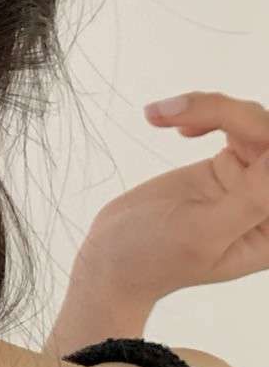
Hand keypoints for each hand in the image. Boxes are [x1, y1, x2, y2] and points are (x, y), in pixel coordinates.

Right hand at [82, 90, 268, 306]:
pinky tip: (171, 122)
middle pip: (266, 135)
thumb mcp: (201, 234)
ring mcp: (247, 181)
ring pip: (248, 122)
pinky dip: (199, 112)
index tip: (223, 133)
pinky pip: (228, 123)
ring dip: (207, 108)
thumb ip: (250, 201)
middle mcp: (267, 203)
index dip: (260, 135)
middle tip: (175, 114)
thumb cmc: (152, 258)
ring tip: (163, 114)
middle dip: (224, 113)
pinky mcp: (225, 165)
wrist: (113, 258)